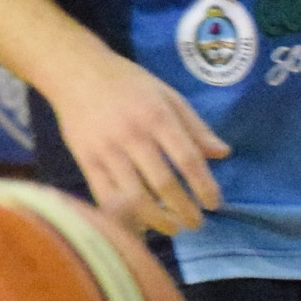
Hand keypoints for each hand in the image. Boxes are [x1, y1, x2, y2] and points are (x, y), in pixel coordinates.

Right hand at [47, 46, 229, 240]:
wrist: (76, 72)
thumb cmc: (128, 82)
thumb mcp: (168, 94)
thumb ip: (195, 126)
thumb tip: (223, 153)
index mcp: (157, 116)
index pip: (187, 159)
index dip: (204, 186)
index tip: (215, 203)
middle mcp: (132, 135)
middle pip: (163, 183)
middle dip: (184, 210)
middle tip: (197, 223)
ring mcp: (106, 150)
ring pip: (135, 197)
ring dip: (158, 220)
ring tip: (174, 228)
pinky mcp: (86, 161)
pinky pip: (106, 197)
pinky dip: (125, 218)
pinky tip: (141, 226)